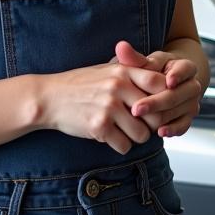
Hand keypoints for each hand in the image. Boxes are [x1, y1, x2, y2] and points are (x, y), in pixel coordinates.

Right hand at [35, 62, 157, 154]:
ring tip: (129, 132)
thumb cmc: (81, 83)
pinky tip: (114, 139)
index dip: (165, 96)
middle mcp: (118, 87)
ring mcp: (109, 107)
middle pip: (156, 113)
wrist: (50, 98)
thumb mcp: (108, 68)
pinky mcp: (99, 127)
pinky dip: (122, 146)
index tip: (161, 104)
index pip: (159, 82)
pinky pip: (125, 145)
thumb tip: (161, 77)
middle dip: (154, 123)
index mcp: (123, 70)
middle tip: (147, 125)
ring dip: (138, 137)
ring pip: (142, 133)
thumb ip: (132, 69)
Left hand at [113, 41, 202, 137]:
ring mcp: (191, 103)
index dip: (178, 75)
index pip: (185, 69)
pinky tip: (159, 131)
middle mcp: (192, 85)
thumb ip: (135, 58)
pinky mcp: (188, 118)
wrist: (169, 84)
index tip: (168, 81)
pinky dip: (172, 129)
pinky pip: (183, 125)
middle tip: (137, 108)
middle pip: (178, 94)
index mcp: (186, 67)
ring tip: (140, 120)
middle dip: (157, 102)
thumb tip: (121, 47)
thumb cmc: (156, 71)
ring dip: (159, 117)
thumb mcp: (148, 62)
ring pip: (177, 111)